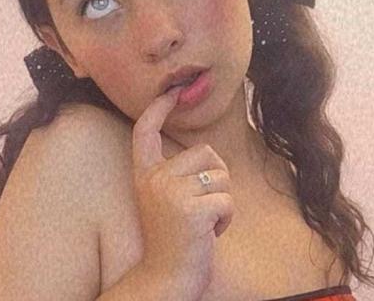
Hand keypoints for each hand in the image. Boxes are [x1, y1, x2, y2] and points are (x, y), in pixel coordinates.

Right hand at [130, 86, 234, 291]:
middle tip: (199, 210)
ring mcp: (171, 192)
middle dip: (216, 179)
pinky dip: (226, 219)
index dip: (159, 108)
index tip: (172, 92)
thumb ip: (177, 175)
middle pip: (207, 152)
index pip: (146, 132)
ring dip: (222, 201)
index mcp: (146, 175)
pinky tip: (209, 235)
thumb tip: (207, 153)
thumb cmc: (173, 242)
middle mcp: (155, 179)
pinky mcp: (192, 209)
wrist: (164, 281)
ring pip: (222, 176)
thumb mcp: (167, 201)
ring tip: (203, 224)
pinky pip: (227, 200)